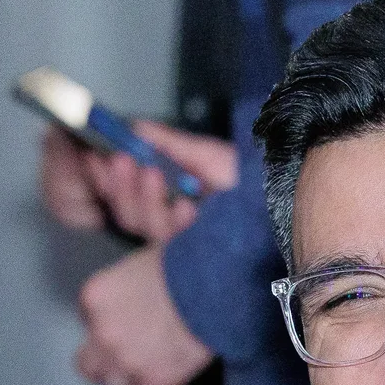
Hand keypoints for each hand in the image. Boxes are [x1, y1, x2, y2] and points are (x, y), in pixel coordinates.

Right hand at [40, 123, 238, 243]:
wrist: (287, 196)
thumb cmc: (255, 179)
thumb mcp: (207, 155)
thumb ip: (168, 143)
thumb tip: (134, 127)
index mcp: (169, 198)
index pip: (126, 193)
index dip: (108, 178)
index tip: (97, 158)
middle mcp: (172, 223)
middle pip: (128, 215)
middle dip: (120, 185)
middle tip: (119, 160)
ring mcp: (182, 243)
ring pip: (146, 228)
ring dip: (144, 199)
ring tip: (150, 173)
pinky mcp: (197, 258)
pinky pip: (174, 246)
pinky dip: (175, 222)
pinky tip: (183, 206)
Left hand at [74, 245, 213, 384]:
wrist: (218, 283)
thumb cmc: (190, 259)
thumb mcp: (151, 251)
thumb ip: (142, 265)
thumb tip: (163, 240)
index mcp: (95, 297)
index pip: (87, 319)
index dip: (106, 325)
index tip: (125, 327)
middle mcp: (102, 333)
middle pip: (89, 364)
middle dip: (105, 366)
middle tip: (125, 366)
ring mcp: (126, 361)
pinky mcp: (155, 382)